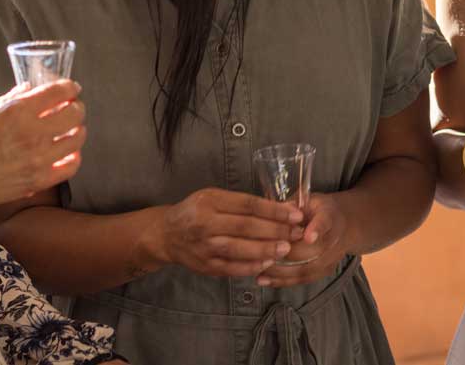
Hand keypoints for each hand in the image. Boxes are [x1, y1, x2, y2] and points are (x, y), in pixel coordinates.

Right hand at [0, 79, 85, 210]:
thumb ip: (11, 99)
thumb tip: (29, 88)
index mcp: (18, 111)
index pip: (60, 91)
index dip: (70, 87)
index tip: (71, 89)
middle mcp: (33, 132)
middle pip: (75, 114)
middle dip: (76, 107)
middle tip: (71, 108)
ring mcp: (39, 158)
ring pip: (77, 139)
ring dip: (77, 130)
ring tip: (71, 130)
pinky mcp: (39, 179)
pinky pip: (71, 166)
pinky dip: (73, 157)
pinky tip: (67, 153)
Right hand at [152, 188, 303, 277]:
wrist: (167, 234)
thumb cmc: (196, 211)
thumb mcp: (213, 197)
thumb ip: (241, 203)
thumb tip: (280, 209)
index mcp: (209, 200)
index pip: (247, 205)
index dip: (274, 210)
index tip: (295, 214)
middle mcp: (205, 223)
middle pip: (246, 227)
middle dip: (275, 230)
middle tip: (297, 233)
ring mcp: (204, 246)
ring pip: (240, 249)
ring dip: (266, 250)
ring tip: (286, 248)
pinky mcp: (205, 266)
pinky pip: (232, 268)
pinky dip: (251, 266)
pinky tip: (267, 263)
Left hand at [256, 193, 347, 286]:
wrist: (342, 224)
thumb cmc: (317, 210)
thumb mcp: (308, 199)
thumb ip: (292, 206)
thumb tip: (276, 210)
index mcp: (329, 217)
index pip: (325, 223)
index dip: (317, 230)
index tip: (308, 237)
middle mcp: (334, 240)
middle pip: (313, 252)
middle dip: (287, 254)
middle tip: (263, 252)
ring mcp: (331, 259)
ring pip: (307, 269)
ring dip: (281, 271)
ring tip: (258, 268)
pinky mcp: (324, 272)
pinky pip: (303, 279)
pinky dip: (282, 281)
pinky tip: (264, 279)